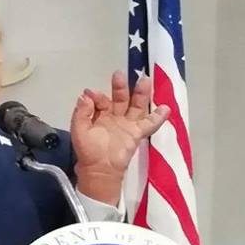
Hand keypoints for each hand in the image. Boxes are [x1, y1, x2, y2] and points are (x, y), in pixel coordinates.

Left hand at [71, 71, 167, 203]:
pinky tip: (165, 108)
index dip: (97, 97)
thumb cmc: (88, 150)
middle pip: (120, 98)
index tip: (93, 94)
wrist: (100, 170)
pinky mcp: (137, 133)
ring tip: (145, 82)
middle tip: (119, 75)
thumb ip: (81, 112)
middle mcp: (115, 116)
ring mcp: (127, 124)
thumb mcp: (79, 130)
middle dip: (120, 87)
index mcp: (99, 114)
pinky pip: (149, 124)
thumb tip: (85, 94)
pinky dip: (157, 117)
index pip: (101, 100)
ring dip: (140, 94)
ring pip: (136, 106)